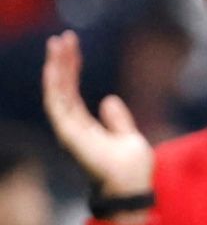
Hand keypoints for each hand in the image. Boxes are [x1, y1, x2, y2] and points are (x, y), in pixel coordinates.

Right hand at [39, 32, 152, 206]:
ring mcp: (68, 130)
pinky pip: (56, 103)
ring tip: (58, 42)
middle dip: (62, 62)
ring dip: (56, 66)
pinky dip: (54, 83)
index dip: (71, 69)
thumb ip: (118, 120)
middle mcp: (72, 127)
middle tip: (63, 37)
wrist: (132, 187)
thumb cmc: (133, 169)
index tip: (72, 46)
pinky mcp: (68, 133)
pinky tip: (55, 64)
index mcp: (84, 127)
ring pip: (56, 91)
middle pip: (62, 88)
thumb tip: (109, 99)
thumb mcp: (129, 137)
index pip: (72, 92)